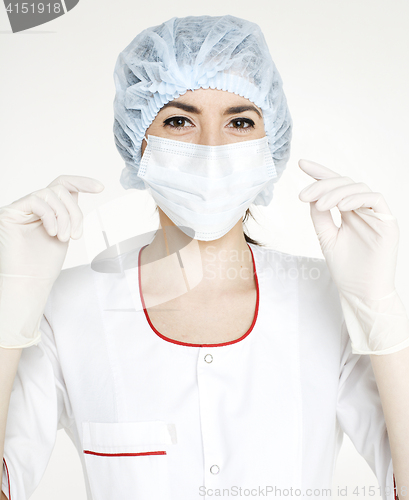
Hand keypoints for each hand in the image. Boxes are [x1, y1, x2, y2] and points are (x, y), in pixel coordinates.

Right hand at [0, 175, 104, 347]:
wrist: (29, 281)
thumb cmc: (45, 263)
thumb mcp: (66, 232)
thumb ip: (69, 212)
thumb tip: (79, 191)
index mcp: (48, 209)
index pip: (63, 185)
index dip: (82, 182)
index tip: (100, 188)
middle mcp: (33, 206)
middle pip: (60, 189)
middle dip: (74, 211)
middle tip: (75, 235)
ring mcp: (20, 208)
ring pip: (50, 194)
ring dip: (63, 216)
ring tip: (63, 237)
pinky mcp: (9, 213)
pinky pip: (35, 201)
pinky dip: (50, 216)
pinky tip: (52, 232)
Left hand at [298, 159, 398, 301]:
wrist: (361, 293)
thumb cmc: (345, 269)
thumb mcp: (326, 238)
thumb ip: (319, 216)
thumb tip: (311, 195)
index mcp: (348, 213)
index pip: (335, 186)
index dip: (320, 173)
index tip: (301, 164)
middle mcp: (362, 210)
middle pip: (344, 184)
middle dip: (322, 184)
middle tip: (303, 195)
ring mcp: (375, 215)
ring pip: (358, 188)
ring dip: (336, 192)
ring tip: (320, 205)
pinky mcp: (387, 223)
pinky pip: (375, 200)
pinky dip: (356, 198)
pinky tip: (340, 206)